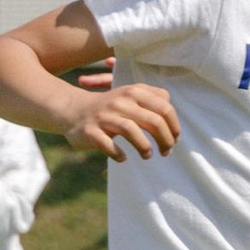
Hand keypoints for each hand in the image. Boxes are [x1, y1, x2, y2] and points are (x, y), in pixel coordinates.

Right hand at [63, 78, 179, 161]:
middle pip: (154, 121)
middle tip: (167, 152)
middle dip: (165, 140)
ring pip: (132, 131)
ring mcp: (104, 116)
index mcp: (134, 92)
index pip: (165, 108)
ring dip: (145, 147)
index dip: (174, 126)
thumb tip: (174, 122)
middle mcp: (120, 101)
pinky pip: (108, 145)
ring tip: (147, 155)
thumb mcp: (132, 95)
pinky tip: (123, 157)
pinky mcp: (90, 131)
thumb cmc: (111, 107)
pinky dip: (118, 154)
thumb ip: (155, 100)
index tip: (175, 139)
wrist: (74, 109)